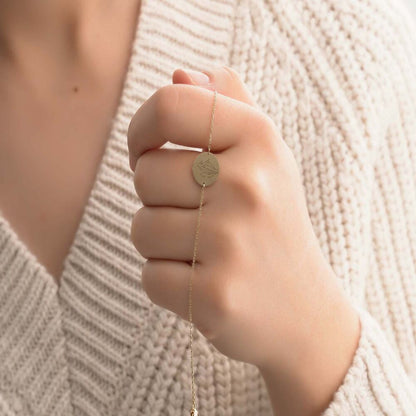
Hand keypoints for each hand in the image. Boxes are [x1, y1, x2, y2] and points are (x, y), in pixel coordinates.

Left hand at [127, 66, 359, 414]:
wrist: (305, 310)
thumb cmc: (274, 225)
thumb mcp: (268, 157)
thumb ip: (228, 106)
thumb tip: (180, 75)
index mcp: (260, 140)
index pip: (169, 105)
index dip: (142, 129)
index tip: (147, 151)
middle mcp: (248, 187)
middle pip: (145, 174)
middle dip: (157, 198)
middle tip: (197, 217)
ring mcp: (231, 244)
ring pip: (141, 228)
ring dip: (161, 243)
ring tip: (204, 253)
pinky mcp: (214, 296)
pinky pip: (150, 277)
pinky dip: (167, 282)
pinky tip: (205, 284)